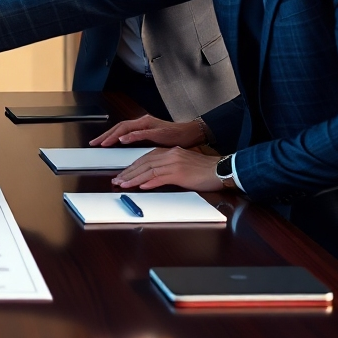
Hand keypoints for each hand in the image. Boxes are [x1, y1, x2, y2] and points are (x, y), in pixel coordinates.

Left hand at [90, 114, 205, 148]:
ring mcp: (154, 128)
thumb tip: (135, 156)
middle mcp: (147, 124)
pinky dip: (133, 136)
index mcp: (145, 126)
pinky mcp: (161, 133)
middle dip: (107, 135)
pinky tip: (124, 139)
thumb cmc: (179, 142)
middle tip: (95, 143)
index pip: (122, 129)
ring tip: (105, 143)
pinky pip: (144, 134)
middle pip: (122, 127)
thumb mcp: (158, 145)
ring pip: (130, 130)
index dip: (109, 135)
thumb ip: (145, 147)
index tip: (98, 142)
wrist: (196, 137)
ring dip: (116, 137)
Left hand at [111, 147, 231, 191]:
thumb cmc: (204, 170)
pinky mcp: (179, 173)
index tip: (123, 174)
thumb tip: (152, 177)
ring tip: (123, 184)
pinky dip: (149, 182)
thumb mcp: (182, 164)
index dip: (132, 167)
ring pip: (148, 170)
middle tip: (117, 180)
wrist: (220, 169)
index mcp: (169, 151)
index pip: (145, 158)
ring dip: (133, 178)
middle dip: (128, 172)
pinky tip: (141, 186)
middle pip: (143, 163)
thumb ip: (167, 167)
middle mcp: (169, 155)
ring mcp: (173, 163)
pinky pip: (160, 177)